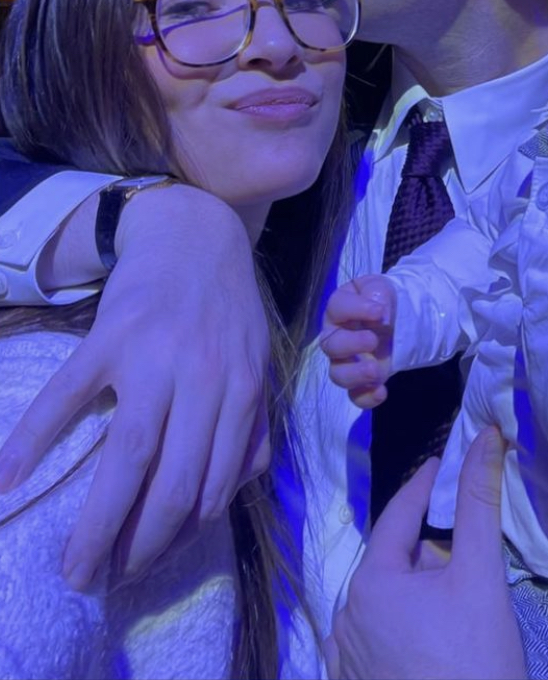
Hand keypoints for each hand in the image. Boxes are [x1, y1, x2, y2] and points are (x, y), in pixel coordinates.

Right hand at [0, 186, 269, 590]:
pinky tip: (10, 479)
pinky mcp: (109, 336)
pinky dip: (34, 439)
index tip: (147, 568)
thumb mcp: (256, 362)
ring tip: (72, 563)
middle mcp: (203, 379)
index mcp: (242, 391)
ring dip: (98, 520)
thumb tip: (232, 491)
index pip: (212, 485)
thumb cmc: (225, 309)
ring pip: (128, 455)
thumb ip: (250, 425)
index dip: (178, 537)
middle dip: (137, 547)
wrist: (193, 233)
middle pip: (171, 483)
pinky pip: (68, 396)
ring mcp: (154, 357)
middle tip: (102, 582)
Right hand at [320, 275, 396, 408]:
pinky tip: (381, 392)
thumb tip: (380, 311)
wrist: (395, 318)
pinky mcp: (360, 380)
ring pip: (337, 374)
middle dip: (351, 345)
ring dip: (355, 375)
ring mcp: (346, 361)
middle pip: (331, 346)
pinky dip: (365, 398)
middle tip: (373, 340)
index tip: (379, 312)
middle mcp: (336, 336)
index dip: (356, 309)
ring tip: (376, 371)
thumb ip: (377, 293)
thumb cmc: (379, 299)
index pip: (337, 308)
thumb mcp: (379, 287)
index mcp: (338, 309)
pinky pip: (354, 396)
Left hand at [328, 428, 525, 679]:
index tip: (448, 460)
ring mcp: (346, 661)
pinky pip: (378, 639)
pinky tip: (433, 634)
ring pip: (386, 601)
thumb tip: (484, 436)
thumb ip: (479, 503)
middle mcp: (345, 618)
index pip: (399, 514)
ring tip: (456, 587)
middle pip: (393, 560)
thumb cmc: (475, 662)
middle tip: (465, 529)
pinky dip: (403, 625)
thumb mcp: (481, 576)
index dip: (427, 484)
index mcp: (368, 584)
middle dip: (426, 542)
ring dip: (416, 586)